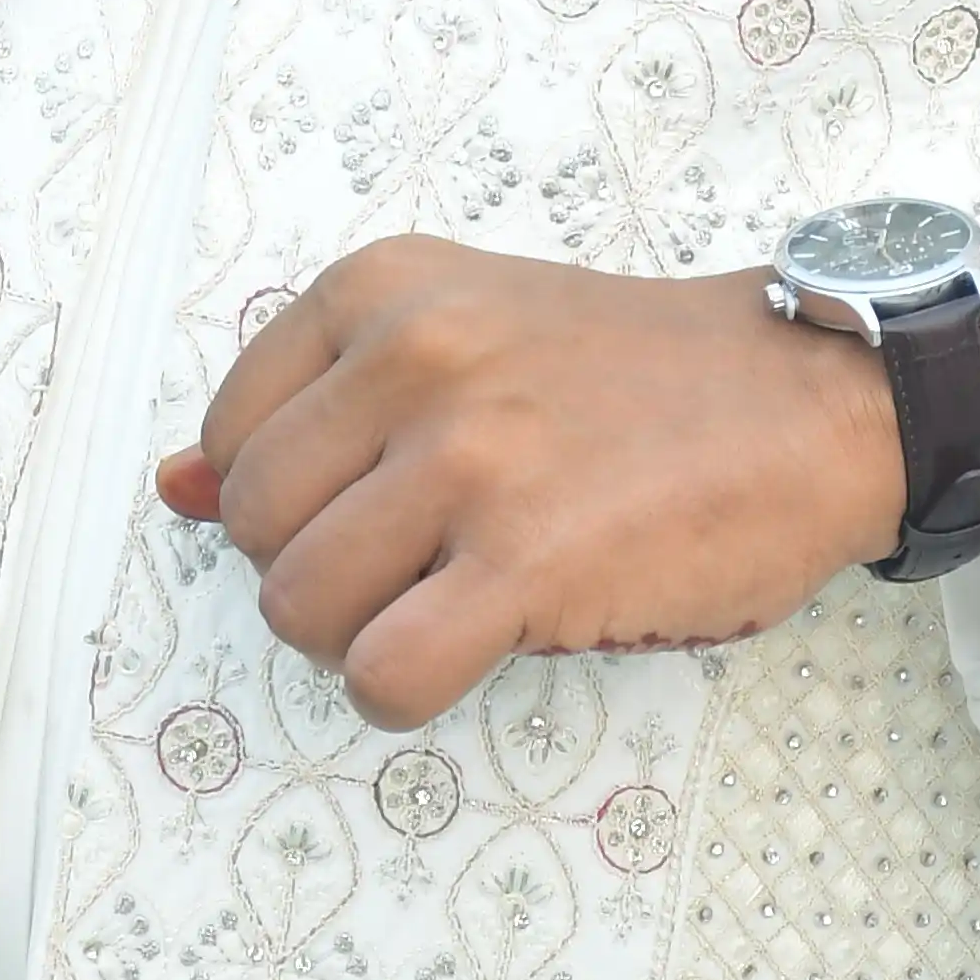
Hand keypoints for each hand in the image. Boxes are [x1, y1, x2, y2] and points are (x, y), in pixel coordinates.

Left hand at [153, 238, 979, 730]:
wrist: (807, 399)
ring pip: (303, 611)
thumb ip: (313, 405)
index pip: (232, 438)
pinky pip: (385, 675)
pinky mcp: (527, 558)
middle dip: (322, 575)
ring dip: (365, 637)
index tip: (377, 502)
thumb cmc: (630, 378)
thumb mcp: (461, 332)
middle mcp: (415, 356)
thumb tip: (172, 489)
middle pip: (258, 533)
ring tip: (454, 599)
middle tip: (423, 561)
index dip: (291, 502)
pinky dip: (408, 692)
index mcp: (383, 287)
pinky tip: (478, 646)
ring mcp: (470, 456)